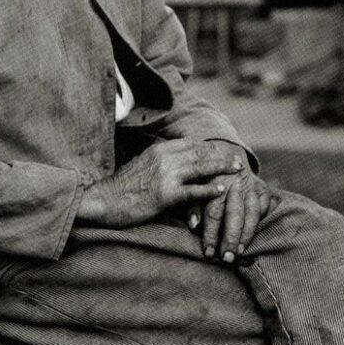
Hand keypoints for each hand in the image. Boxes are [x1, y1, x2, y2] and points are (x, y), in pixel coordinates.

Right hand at [77, 138, 242, 227]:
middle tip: (239, 160)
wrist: (104, 200)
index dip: (210, 147)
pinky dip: (208, 189)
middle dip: (221, 156)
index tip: (224, 150)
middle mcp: (164, 158)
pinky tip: (221, 189)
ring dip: (221, 168)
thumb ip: (161, 159)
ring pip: (200, 168)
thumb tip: (177, 159)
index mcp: (159, 149)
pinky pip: (191, 191)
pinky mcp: (164, 195)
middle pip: (200, 153)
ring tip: (237, 170)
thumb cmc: (122, 186)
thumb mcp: (142, 164)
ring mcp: (165, 175)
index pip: (191, 144)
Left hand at [200, 171, 270, 262]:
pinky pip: (264, 207)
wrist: (226, 152)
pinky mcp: (262, 188)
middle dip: (231, 238)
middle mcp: (235, 185)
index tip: (209, 253)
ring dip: (247, 233)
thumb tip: (193, 225)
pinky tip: (253, 235)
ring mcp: (251, 186)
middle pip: (234, 214)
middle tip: (227, 258)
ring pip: (252, 212)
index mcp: (216, 183)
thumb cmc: (206, 176)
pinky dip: (260, 221)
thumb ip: (194, 205)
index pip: (214, 212)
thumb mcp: (195, 186)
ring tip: (241, 251)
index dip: (211, 234)